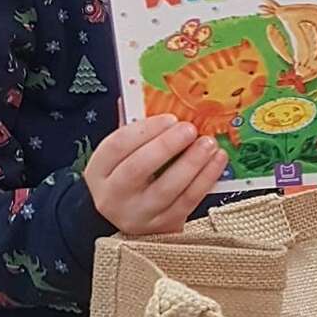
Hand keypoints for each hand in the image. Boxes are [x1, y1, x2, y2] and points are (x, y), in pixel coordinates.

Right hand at [84, 114, 225, 235]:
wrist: (128, 221)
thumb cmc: (126, 178)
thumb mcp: (120, 156)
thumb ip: (131, 128)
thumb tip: (140, 90)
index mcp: (99, 172)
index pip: (117, 147)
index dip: (144, 130)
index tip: (170, 118)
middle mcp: (113, 196)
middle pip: (138, 169)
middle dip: (167, 146)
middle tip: (190, 129)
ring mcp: (139, 214)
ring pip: (167, 188)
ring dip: (192, 163)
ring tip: (209, 143)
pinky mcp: (164, 226)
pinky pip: (188, 201)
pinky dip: (205, 179)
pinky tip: (217, 160)